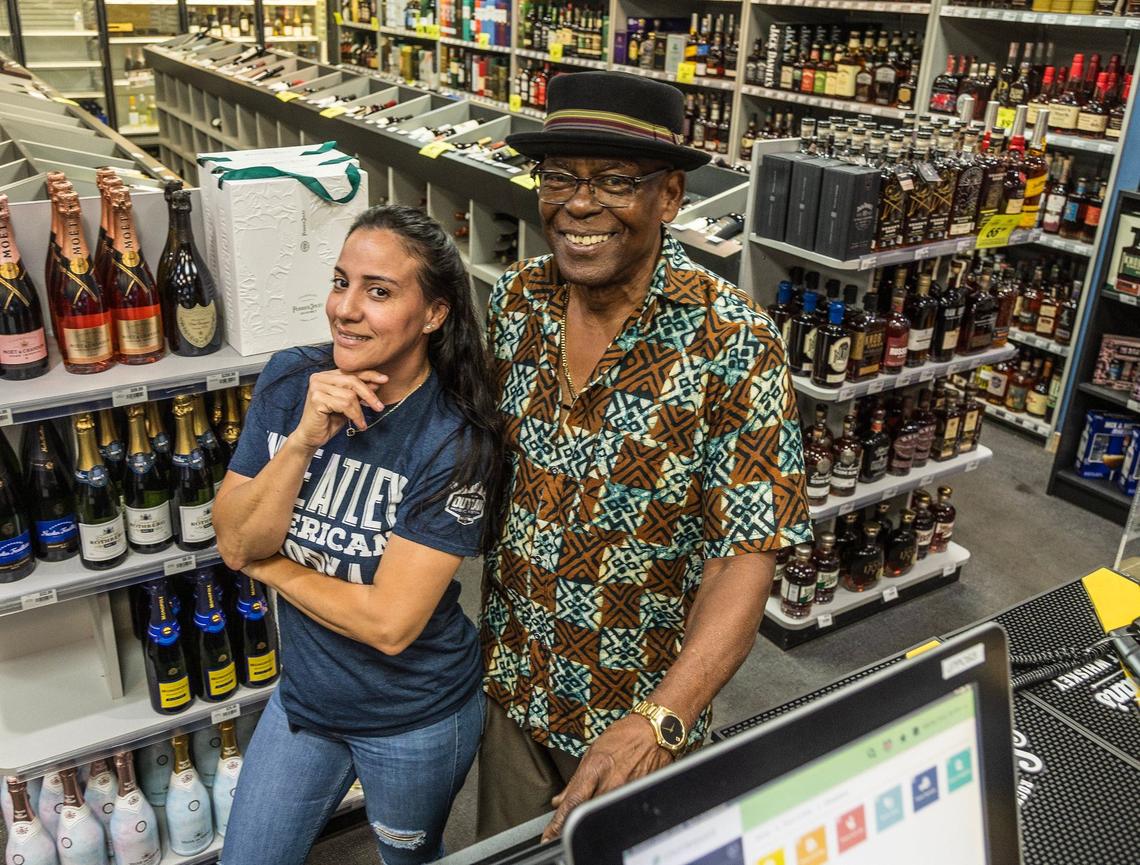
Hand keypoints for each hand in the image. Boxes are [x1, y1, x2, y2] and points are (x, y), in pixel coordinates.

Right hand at [292, 369, 387, 448]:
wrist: (312, 437)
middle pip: (352, 381)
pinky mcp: (316, 399)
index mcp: (326, 375)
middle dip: (369, 394)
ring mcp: (316, 387)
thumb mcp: (349, 404)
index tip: (385, 379)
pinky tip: (358, 424)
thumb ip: (360, 392)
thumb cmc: (329, 420)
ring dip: (360, 411)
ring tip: (362, 422)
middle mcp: (319, 377)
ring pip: (350, 395)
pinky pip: (344, 405)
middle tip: (379, 407)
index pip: (351, 372)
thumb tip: (378, 382)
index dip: (369, 375)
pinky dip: (355, 416)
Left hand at [541, 715, 672, 841]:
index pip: (573, 802)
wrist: (654, 731)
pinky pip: (620, 809)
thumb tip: (559, 800)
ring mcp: (626, 790)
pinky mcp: (639, 794)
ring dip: (591, 817)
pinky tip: (610, 806)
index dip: (558, 823)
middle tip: (563, 830)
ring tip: (587, 816)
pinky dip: (611, 810)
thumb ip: (576, 780)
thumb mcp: (593, 752)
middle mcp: (611, 781)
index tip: (549, 836)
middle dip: (573, 823)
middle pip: (586, 812)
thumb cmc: (624, 736)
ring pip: (603, 813)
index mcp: (596, 768)